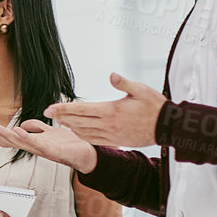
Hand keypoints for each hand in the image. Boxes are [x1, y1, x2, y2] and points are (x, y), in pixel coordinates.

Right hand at [0, 118, 97, 173]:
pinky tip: (17, 131)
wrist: (88, 154)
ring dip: (6, 135)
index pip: (10, 140)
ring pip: (20, 142)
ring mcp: (42, 149)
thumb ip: (37, 127)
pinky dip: (25, 136)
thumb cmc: (70, 144)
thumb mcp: (51, 132)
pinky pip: (36, 142)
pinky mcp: (52, 149)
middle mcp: (35, 148)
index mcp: (33, 143)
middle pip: (11, 141)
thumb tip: (23, 124)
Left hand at [42, 73, 165, 149]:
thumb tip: (111, 75)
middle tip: (48, 113)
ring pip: (84, 132)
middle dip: (62, 116)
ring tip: (59, 120)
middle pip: (78, 121)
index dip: (64, 108)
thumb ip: (123, 83)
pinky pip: (93, 139)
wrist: (168, 127)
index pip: (81, 109)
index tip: (50, 108)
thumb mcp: (141, 90)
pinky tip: (76, 131)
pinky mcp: (116, 140)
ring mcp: (111, 134)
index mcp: (111, 110)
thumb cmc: (155, 106)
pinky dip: (82, 135)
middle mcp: (108, 124)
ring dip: (70, 126)